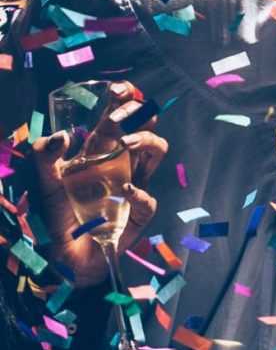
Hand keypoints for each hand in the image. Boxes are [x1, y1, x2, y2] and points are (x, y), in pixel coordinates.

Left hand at [33, 83, 166, 288]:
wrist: (64, 259)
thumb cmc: (57, 219)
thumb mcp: (44, 185)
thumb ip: (43, 158)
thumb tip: (60, 135)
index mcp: (100, 151)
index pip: (118, 116)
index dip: (124, 98)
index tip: (119, 89)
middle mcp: (121, 162)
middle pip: (145, 125)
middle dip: (139, 113)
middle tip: (122, 116)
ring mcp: (134, 184)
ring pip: (158, 151)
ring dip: (146, 141)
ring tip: (126, 144)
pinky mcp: (140, 212)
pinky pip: (149, 197)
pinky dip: (139, 193)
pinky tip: (123, 192)